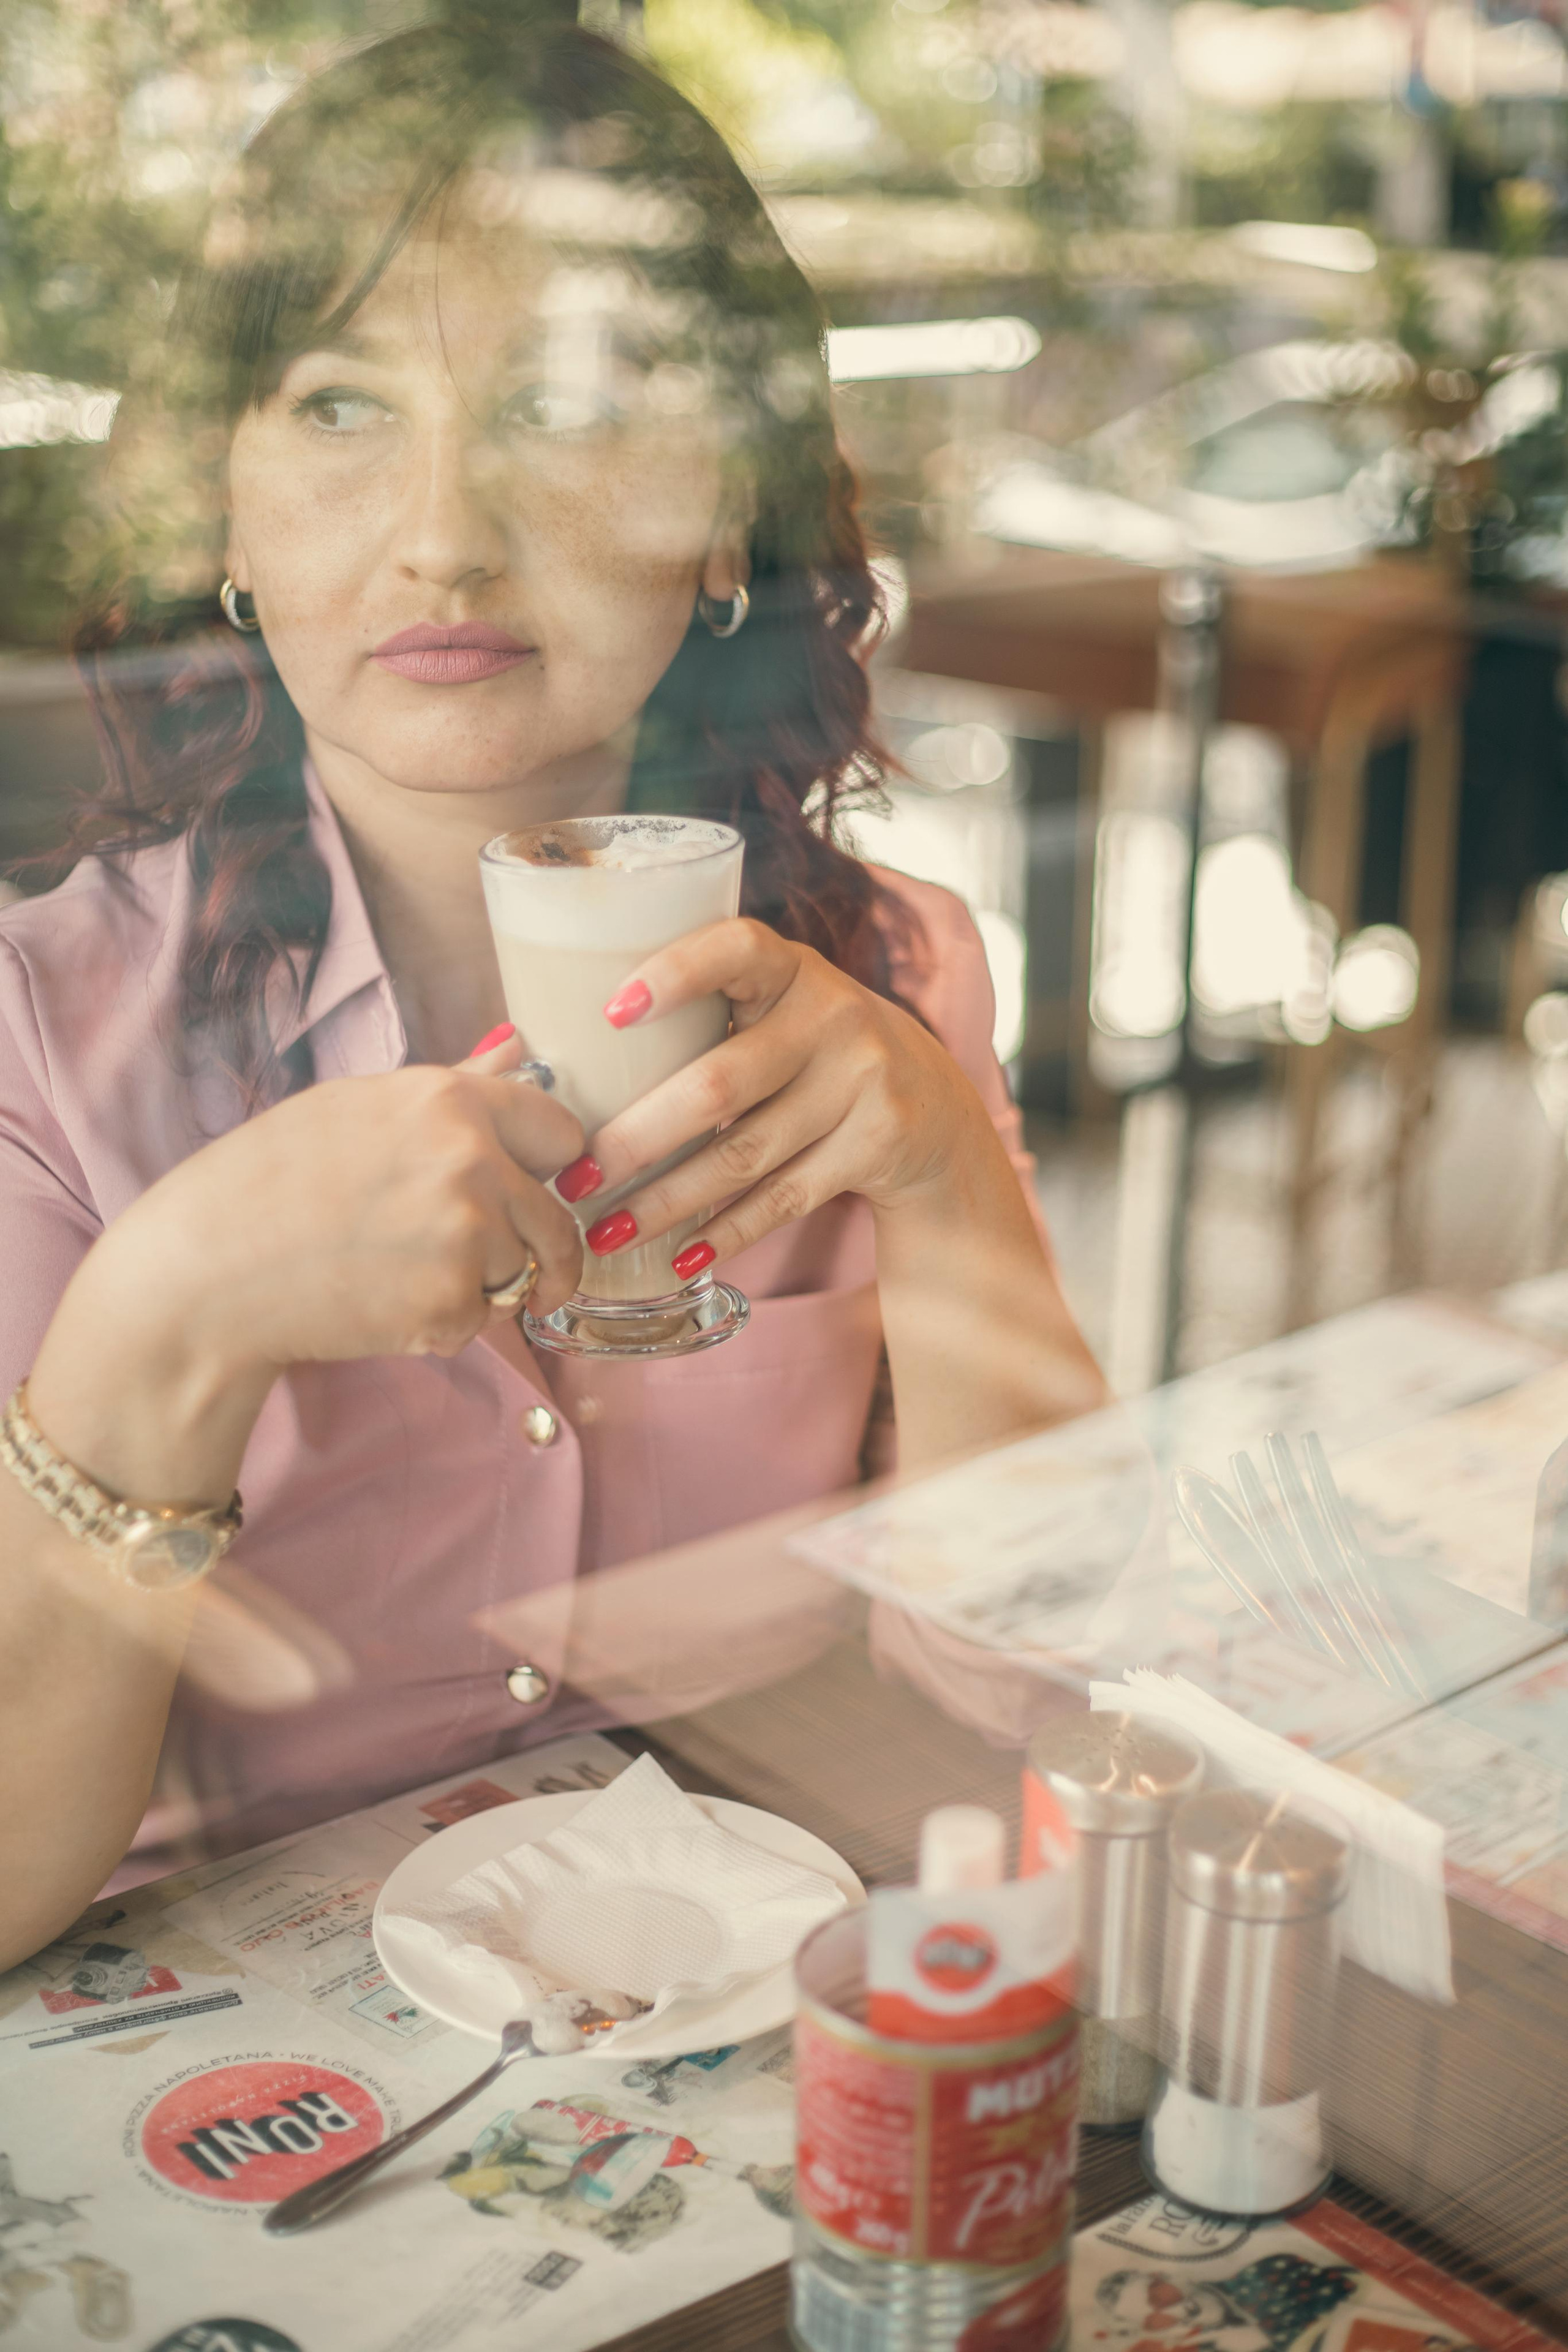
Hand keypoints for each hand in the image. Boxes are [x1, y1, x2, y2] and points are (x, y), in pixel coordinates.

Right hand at [78, 1030, 585, 1377]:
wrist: (204, 1273)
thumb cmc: (267, 1183)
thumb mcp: (357, 1106)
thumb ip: (454, 1085)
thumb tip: (517, 1048)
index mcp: (449, 1100)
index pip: (561, 1132)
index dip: (549, 1170)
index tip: (533, 1192)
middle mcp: (470, 1159)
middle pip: (557, 1221)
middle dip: (534, 1251)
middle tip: (482, 1266)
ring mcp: (465, 1233)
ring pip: (519, 1274)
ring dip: (477, 1288)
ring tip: (395, 1274)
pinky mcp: (450, 1302)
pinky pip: (480, 1323)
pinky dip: (442, 1327)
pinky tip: (379, 1306)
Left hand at [562, 919, 998, 1268]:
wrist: (932, 1111)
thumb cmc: (811, 1056)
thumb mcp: (776, 1013)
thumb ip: (702, 1020)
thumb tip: (550, 1055)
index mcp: (792, 969)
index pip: (736, 949)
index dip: (675, 974)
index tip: (610, 1012)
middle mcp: (834, 1016)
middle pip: (720, 1083)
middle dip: (637, 1137)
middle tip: (574, 1175)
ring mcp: (863, 1082)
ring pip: (745, 1154)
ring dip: (668, 1201)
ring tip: (605, 1231)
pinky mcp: (879, 1144)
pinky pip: (785, 1198)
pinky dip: (728, 1232)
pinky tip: (681, 1257)